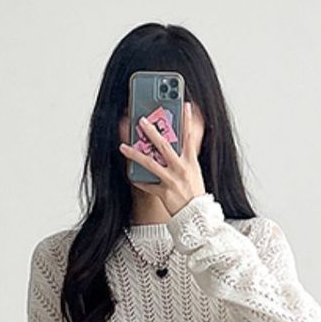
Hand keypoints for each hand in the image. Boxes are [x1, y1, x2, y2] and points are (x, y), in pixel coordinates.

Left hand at [119, 100, 206, 215]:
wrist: (197, 217)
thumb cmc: (195, 194)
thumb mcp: (194, 172)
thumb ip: (184, 158)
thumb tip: (175, 144)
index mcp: (191, 162)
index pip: (189, 137)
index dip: (187, 120)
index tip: (184, 104)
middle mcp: (181, 170)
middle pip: (165, 146)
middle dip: (152, 132)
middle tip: (141, 120)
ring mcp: (171, 181)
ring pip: (150, 164)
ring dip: (135, 154)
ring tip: (123, 146)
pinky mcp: (164, 193)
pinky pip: (147, 185)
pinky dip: (138, 180)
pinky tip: (130, 174)